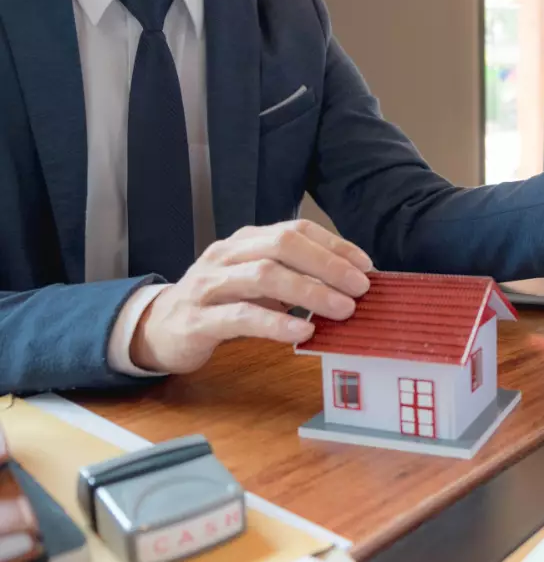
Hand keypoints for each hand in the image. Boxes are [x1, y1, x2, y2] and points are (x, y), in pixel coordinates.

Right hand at [130, 220, 372, 373]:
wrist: (158, 329)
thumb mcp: (258, 285)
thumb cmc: (221, 304)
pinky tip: (304, 331)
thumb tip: (350, 285)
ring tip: (343, 309)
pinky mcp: (198, 319)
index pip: (296, 230)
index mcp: (246, 241)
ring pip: (264, 276)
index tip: (367, 266)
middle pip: (282, 246)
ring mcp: (209, 284)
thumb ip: (294, 278)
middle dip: (327, 265)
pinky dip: (277, 323)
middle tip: (361, 288)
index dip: (335, 245)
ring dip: (310, 292)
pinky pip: (241, 316)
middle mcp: (227, 255)